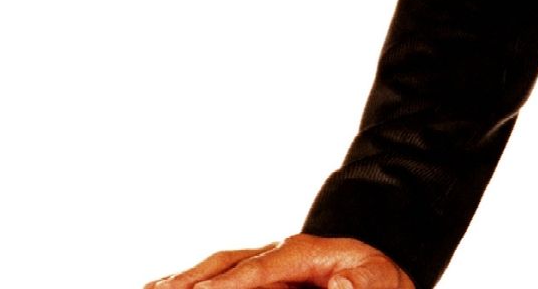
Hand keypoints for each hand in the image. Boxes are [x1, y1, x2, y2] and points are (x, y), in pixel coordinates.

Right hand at [145, 234, 415, 288]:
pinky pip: (222, 273)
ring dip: (186, 277)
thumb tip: (340, 286)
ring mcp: (266, 260)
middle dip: (196, 278)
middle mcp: (277, 252)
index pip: (258, 268)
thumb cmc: (377, 275)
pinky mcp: (261, 273)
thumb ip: (361, 285)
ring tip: (156, 287)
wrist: (376, 261)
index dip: (230, 283)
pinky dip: (194, 278)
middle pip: (229, 263)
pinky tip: (165, 283)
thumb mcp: (381, 280)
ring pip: (218, 266)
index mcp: (303, 252)